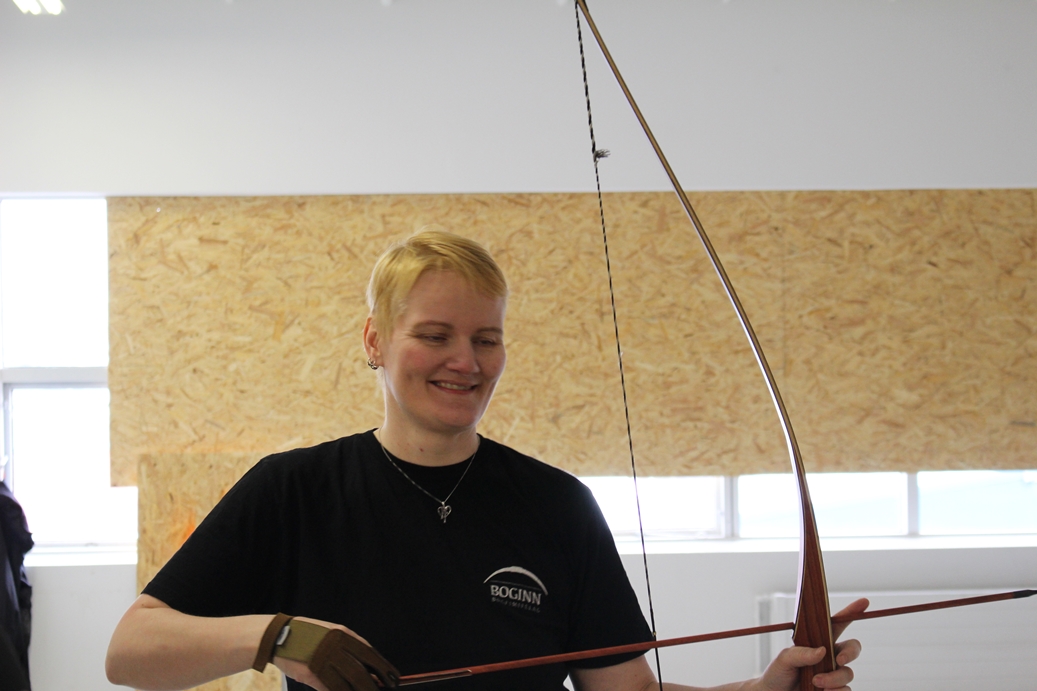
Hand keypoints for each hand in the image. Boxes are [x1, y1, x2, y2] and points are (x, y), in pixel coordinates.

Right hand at [273, 617, 398, 690]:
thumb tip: (370, 669)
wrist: (280, 635)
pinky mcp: (311, 673)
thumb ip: (349, 650)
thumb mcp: (332, 634)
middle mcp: (335, 646)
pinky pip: (332, 688)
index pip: (370, 654)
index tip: (394, 677)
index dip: (384, 668)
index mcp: (343, 634)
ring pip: (347, 684)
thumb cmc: (309, 635)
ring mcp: (323, 660)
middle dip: (374, 686)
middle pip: (361, 672)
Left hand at [753, 598, 867, 690]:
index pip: (836, 625)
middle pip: (852, 648)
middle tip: (838, 659)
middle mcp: (829, 658)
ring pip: (847, 673)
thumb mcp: (783, 659)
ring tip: (816, 682)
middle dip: (850, 652)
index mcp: (818, 642)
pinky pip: (846, 690)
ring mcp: (833, 675)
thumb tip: (822, 651)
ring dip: (834, 678)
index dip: (850, 613)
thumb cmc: (777, 674)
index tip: (864, 602)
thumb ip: (801, 653)